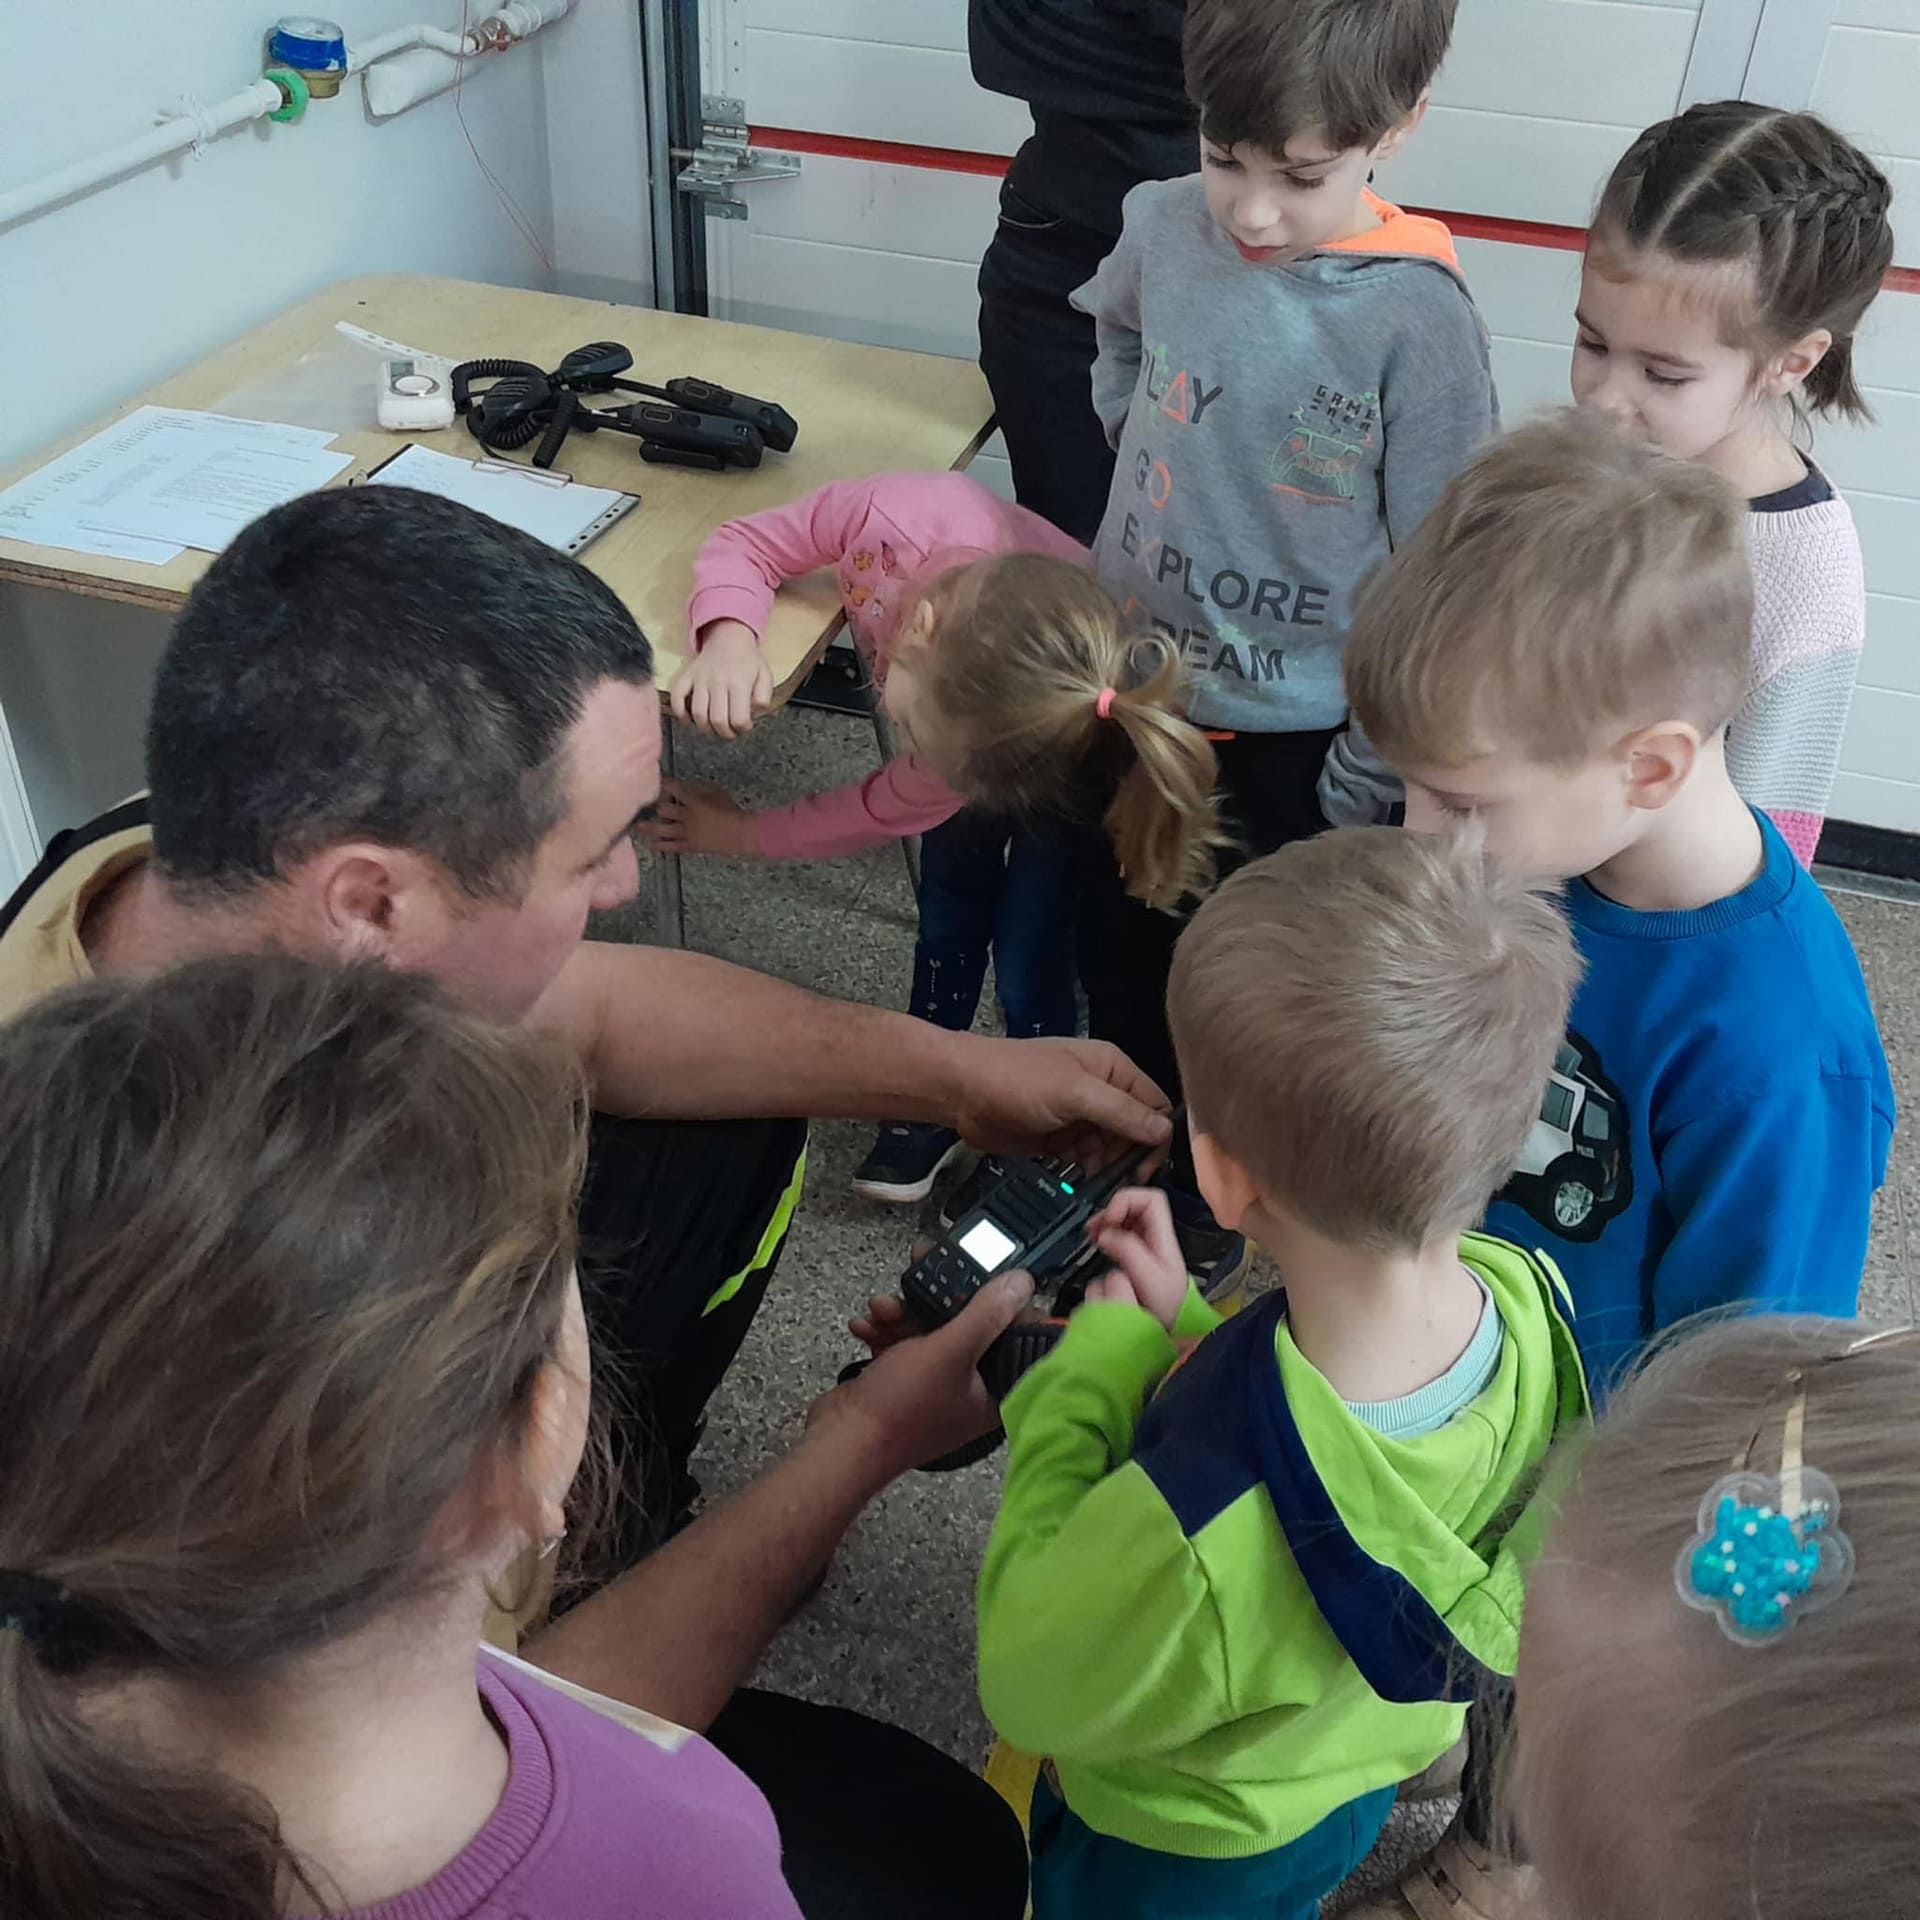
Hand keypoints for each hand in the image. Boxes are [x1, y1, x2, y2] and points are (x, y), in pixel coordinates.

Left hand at [639, 781, 760, 857]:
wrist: (740, 833)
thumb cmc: (730, 810)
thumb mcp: (715, 792)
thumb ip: (698, 789)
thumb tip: (683, 788)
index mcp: (694, 800)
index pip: (673, 789)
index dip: (662, 784)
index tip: (655, 782)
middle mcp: (686, 816)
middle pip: (664, 810)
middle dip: (657, 807)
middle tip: (650, 806)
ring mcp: (686, 832)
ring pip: (663, 829)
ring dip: (649, 828)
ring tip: (638, 827)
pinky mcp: (689, 846)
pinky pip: (671, 847)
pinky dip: (660, 846)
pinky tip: (650, 845)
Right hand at [670, 620, 773, 738]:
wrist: (729, 636)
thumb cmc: (747, 659)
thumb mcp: (765, 675)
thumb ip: (763, 696)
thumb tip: (755, 713)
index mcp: (739, 682)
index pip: (739, 718)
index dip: (743, 729)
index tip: (745, 728)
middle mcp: (718, 682)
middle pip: (717, 720)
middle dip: (725, 733)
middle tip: (730, 732)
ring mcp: (700, 679)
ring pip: (698, 713)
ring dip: (705, 728)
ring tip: (714, 728)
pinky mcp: (687, 677)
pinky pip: (677, 697)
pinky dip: (679, 713)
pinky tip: (688, 720)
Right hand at [811, 1270, 1034, 1475]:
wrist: (841, 1439)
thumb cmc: (901, 1410)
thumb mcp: (949, 1352)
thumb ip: (987, 1314)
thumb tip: (1021, 1284)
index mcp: (995, 1389)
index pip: (1012, 1333)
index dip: (999, 1300)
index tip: (983, 1271)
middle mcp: (968, 1386)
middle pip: (965, 1324)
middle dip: (936, 1298)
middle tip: (922, 1266)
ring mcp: (933, 1383)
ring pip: (927, 1328)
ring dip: (901, 1312)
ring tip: (883, 1309)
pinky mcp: (903, 1379)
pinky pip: (901, 1340)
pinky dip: (884, 1329)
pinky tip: (867, 1326)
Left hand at [947, 1035, 1172, 1166]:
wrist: (963, 1091)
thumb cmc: (1016, 1079)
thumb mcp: (1074, 1093)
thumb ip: (1120, 1112)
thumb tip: (1163, 1131)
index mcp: (1112, 1068)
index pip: (1154, 1105)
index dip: (1155, 1136)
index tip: (1143, 1166)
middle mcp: (1101, 1090)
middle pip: (1135, 1131)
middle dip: (1126, 1155)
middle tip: (1112, 1175)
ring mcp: (1080, 1115)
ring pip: (1111, 1149)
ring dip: (1104, 1164)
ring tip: (1084, 1168)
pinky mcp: (1061, 1137)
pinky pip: (1086, 1157)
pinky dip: (1083, 1168)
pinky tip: (1071, 1169)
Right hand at [1085, 1186, 1187, 1327]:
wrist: (1174, 1327)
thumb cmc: (1168, 1306)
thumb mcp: (1149, 1278)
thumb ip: (1128, 1251)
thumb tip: (1105, 1234)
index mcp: (1163, 1238)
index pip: (1151, 1199)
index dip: (1127, 1201)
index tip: (1110, 1219)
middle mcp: (1156, 1237)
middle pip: (1135, 1205)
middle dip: (1112, 1209)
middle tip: (1096, 1226)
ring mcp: (1146, 1245)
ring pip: (1126, 1218)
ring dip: (1107, 1221)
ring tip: (1092, 1233)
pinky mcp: (1136, 1256)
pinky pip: (1120, 1233)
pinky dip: (1107, 1233)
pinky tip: (1098, 1242)